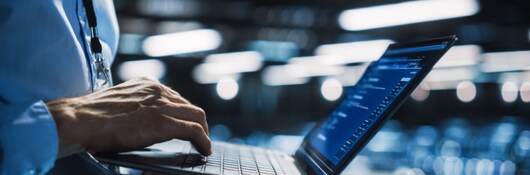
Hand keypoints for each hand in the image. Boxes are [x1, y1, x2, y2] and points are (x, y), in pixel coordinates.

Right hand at [47, 78, 210, 157]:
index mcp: (147, 84)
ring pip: (196, 116)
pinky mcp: (164, 123)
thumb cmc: (91, 115)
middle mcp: (158, 90)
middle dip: (196, 122)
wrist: (79, 119)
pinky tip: (204, 149)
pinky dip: (203, 140)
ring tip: (203, 144)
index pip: (175, 97)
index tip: (185, 123)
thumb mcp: (120, 101)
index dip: (183, 113)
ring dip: (203, 132)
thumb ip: (137, 104)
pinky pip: (194, 130)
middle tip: (199, 137)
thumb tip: (145, 119)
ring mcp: (162, 105)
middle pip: (189, 106)